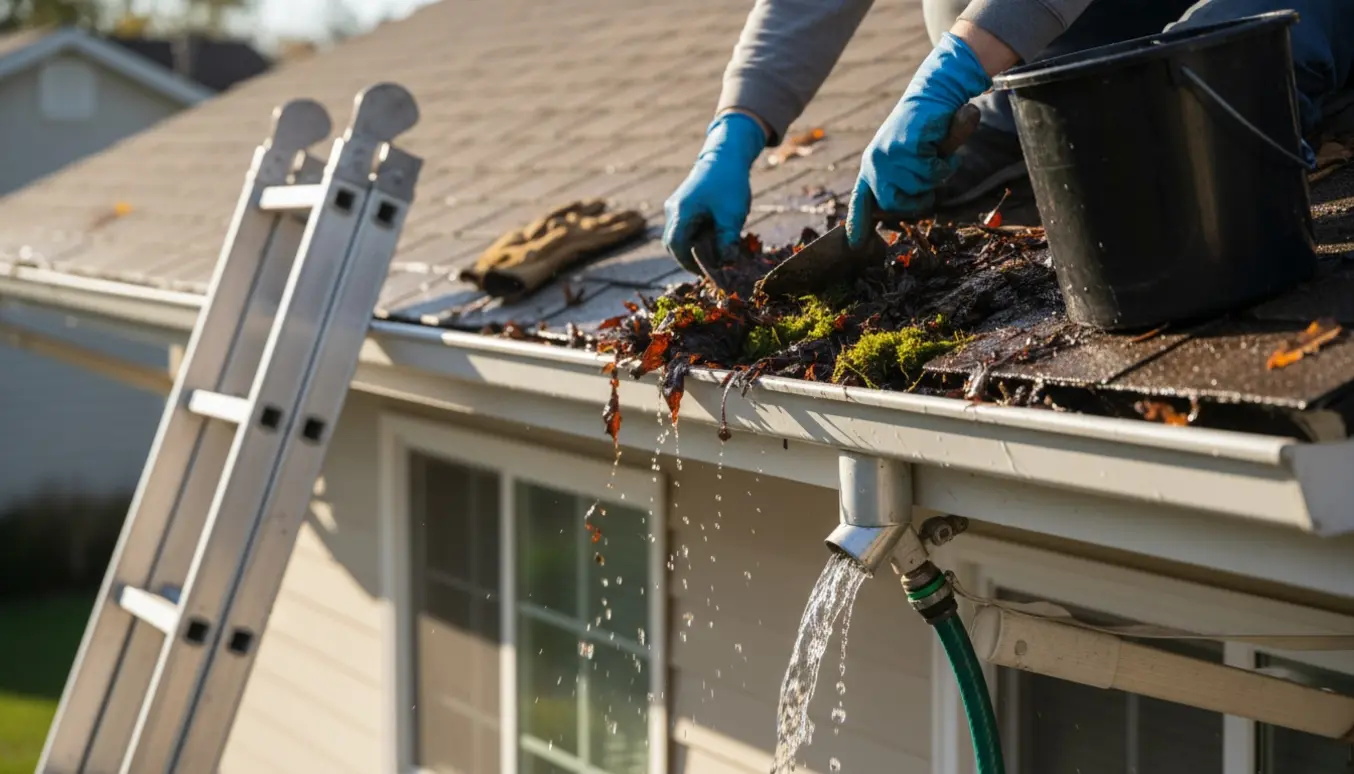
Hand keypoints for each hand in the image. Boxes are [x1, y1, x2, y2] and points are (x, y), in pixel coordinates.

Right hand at [663, 112, 766, 271]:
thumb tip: (726, 264)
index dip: (688, 263)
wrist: (726, 155)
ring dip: (694, 247)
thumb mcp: (732, 215)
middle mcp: (673, 209)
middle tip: (710, 267)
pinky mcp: (682, 204)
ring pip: (679, 236)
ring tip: (715, 252)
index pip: (675, 246)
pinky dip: (696, 236)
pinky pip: (684, 227)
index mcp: (681, 212)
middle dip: (690, 258)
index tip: (705, 272)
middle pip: (673, 243)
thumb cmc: (729, 182)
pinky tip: (714, 236)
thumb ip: (727, 241)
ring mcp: (675, 206)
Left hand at [847, 32, 992, 247]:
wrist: (934, 92)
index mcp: (871, 165)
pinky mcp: (908, 147)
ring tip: (935, 152)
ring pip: (919, 188)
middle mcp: (875, 162)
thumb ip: (897, 178)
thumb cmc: (923, 127)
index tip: (854, 244)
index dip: (858, 223)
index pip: (860, 199)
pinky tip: (940, 144)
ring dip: (935, 175)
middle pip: (893, 204)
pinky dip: (945, 163)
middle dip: (916, 200)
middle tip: (929, 188)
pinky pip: (934, 172)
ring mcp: (890, 155)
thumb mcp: (903, 155)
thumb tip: (890, 209)